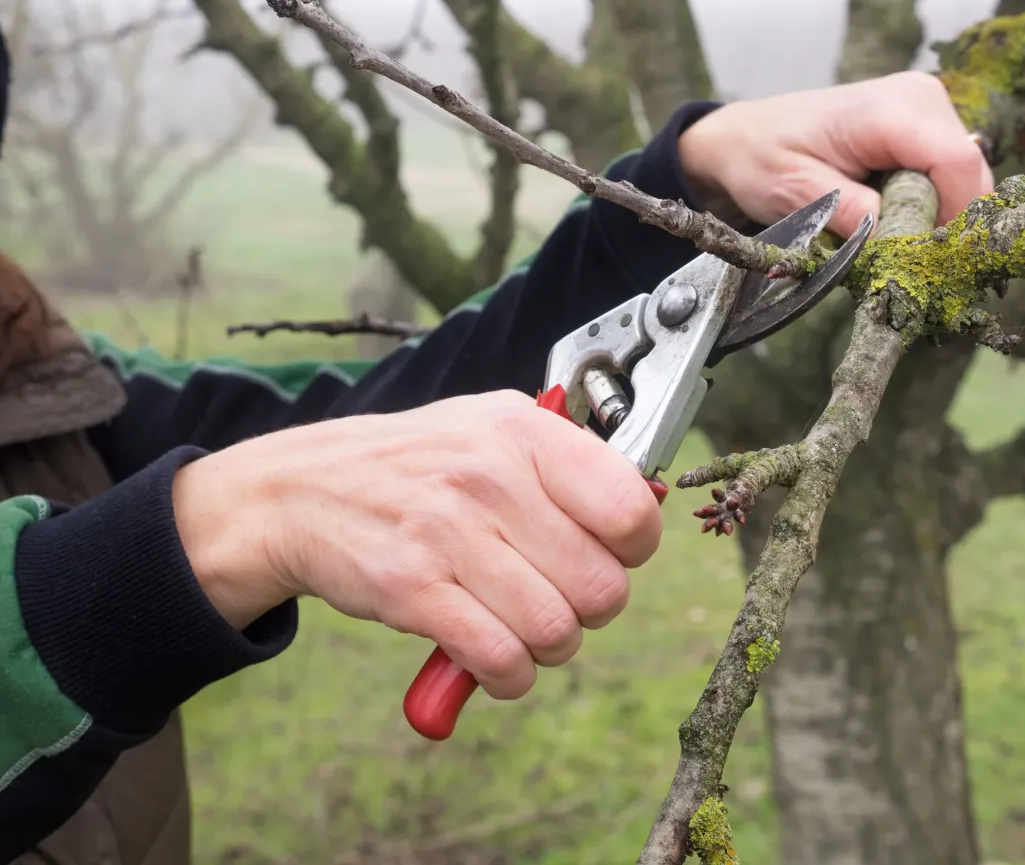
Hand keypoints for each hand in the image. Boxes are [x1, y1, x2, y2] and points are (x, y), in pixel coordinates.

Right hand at [172, 390, 661, 699]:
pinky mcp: (412, 589)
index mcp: (524, 431)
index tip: (606, 553)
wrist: (300, 490)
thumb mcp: (492, 428)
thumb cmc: (415, 465)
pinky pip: (501, 659)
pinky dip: (509, 675)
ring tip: (524, 628)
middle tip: (559, 598)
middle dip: (590, 610)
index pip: (631, 511)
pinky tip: (495, 658)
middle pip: (602, 587)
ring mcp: (448, 533)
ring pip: (556, 631)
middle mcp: (490, 476)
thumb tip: (645, 506)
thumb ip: (568, 462)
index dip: (631, 550)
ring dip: (549, 648)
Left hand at [677, 71, 993, 238]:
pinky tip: (890, 219)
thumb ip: (849, 212)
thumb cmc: (762, 157)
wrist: (746, 137)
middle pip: (970, 177)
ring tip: (884, 236)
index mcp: (890, 108)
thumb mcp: (795, 191)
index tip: (917, 258)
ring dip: (933, 220)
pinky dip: (928, 208)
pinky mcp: (927, 130)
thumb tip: (897, 241)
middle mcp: (921, 99)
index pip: (958, 165)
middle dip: (942, 226)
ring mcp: (929, 111)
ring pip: (965, 183)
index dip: (952, 220)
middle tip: (894, 257)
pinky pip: (949, 179)